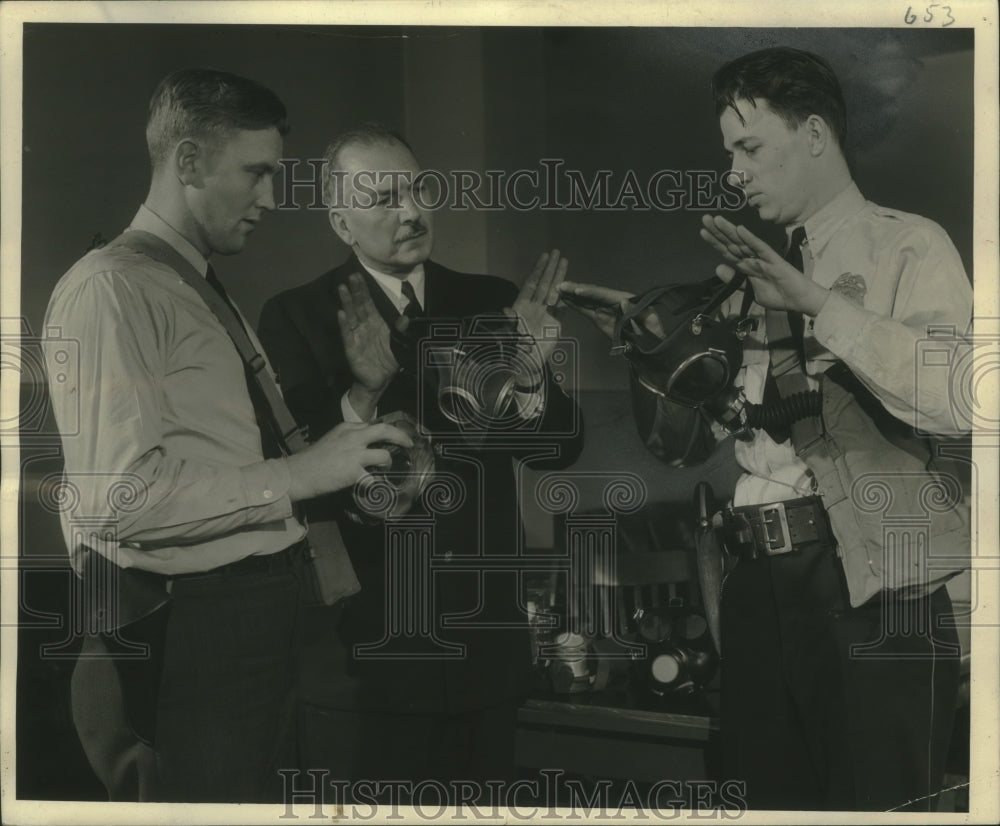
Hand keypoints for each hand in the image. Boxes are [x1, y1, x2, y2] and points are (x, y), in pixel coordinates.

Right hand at [286, 421, 413, 500]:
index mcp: (347, 428)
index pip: (373, 425)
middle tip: (409, 444)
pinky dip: (375, 483)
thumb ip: (349, 439)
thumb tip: (367, 445)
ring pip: (384, 455)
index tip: (395, 438)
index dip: (388, 432)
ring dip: (388, 463)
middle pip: (384, 430)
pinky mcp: (353, 472)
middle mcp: (352, 437)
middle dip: (401, 437)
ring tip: (385, 469)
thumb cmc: (313, 459)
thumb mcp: (332, 440)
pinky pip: (373, 479)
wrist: (298, 473)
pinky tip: (372, 486)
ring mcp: (354, 454)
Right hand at [337, 273, 404, 416]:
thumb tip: (407, 318)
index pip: (368, 303)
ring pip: (351, 316)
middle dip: (355, 291)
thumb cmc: (387, 360)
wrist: (380, 380)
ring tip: (342, 289)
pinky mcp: (351, 348)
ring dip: (347, 303)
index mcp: (375, 323)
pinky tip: (341, 314)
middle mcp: (364, 326)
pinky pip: (347, 335)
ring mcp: (356, 336)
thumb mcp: (398, 344)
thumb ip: (401, 330)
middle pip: (358, 306)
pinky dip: (344, 324)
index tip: (358, 276)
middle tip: (350, 276)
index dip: (363, 290)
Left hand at [504, 250, 568, 383]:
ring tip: (564, 261)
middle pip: (543, 283)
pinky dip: (564, 294)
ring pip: (553, 291)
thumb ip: (510, 322)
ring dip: (558, 276)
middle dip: (549, 268)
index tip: (544, 257)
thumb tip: (505, 310)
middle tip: (557, 252)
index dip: (537, 271)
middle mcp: (533, 307)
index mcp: (522, 308)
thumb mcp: (511, 335)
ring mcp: (544, 313)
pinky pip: (560, 305)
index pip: (531, 285)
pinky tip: (570, 284)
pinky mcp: (554, 322)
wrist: (528, 365)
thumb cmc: (516, 352)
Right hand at [558, 281, 665, 340]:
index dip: (590, 291)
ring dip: (571, 294)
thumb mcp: (649, 322)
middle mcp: (612, 301)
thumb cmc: (652, 332)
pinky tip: (563, 300)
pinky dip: (574, 304)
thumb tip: (624, 302)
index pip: (605, 294)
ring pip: (586, 299)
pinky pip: (584, 309)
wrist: (650, 343)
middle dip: (576, 289)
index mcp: (625, 299)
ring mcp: (604, 309)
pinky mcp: (599, 317)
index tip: (577, 290)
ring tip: (557, 289)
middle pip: (592, 293)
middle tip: (561, 285)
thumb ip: (637, 314)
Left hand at [699, 215, 829, 314]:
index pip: (728, 251)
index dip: (715, 241)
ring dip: (729, 231)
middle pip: (732, 243)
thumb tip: (717, 268)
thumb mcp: (751, 290)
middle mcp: (752, 258)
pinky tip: (739, 229)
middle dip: (718, 231)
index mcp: (746, 265)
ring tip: (716, 220)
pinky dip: (749, 238)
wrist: (798, 301)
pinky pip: (759, 248)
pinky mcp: (773, 260)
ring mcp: (762, 257)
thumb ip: (735, 280)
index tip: (702, 231)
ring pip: (743, 242)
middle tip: (705, 218)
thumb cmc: (778, 295)